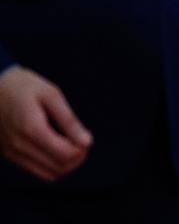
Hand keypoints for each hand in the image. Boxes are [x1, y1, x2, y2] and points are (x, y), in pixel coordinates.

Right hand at [0, 66, 92, 181]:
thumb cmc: (24, 87)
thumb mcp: (51, 95)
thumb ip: (69, 121)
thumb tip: (86, 142)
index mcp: (32, 129)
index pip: (65, 155)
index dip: (82, 149)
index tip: (86, 136)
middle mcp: (19, 146)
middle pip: (59, 168)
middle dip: (77, 158)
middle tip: (81, 140)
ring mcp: (12, 153)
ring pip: (49, 174)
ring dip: (65, 164)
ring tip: (70, 144)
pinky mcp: (9, 155)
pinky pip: (37, 171)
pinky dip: (52, 164)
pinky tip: (56, 148)